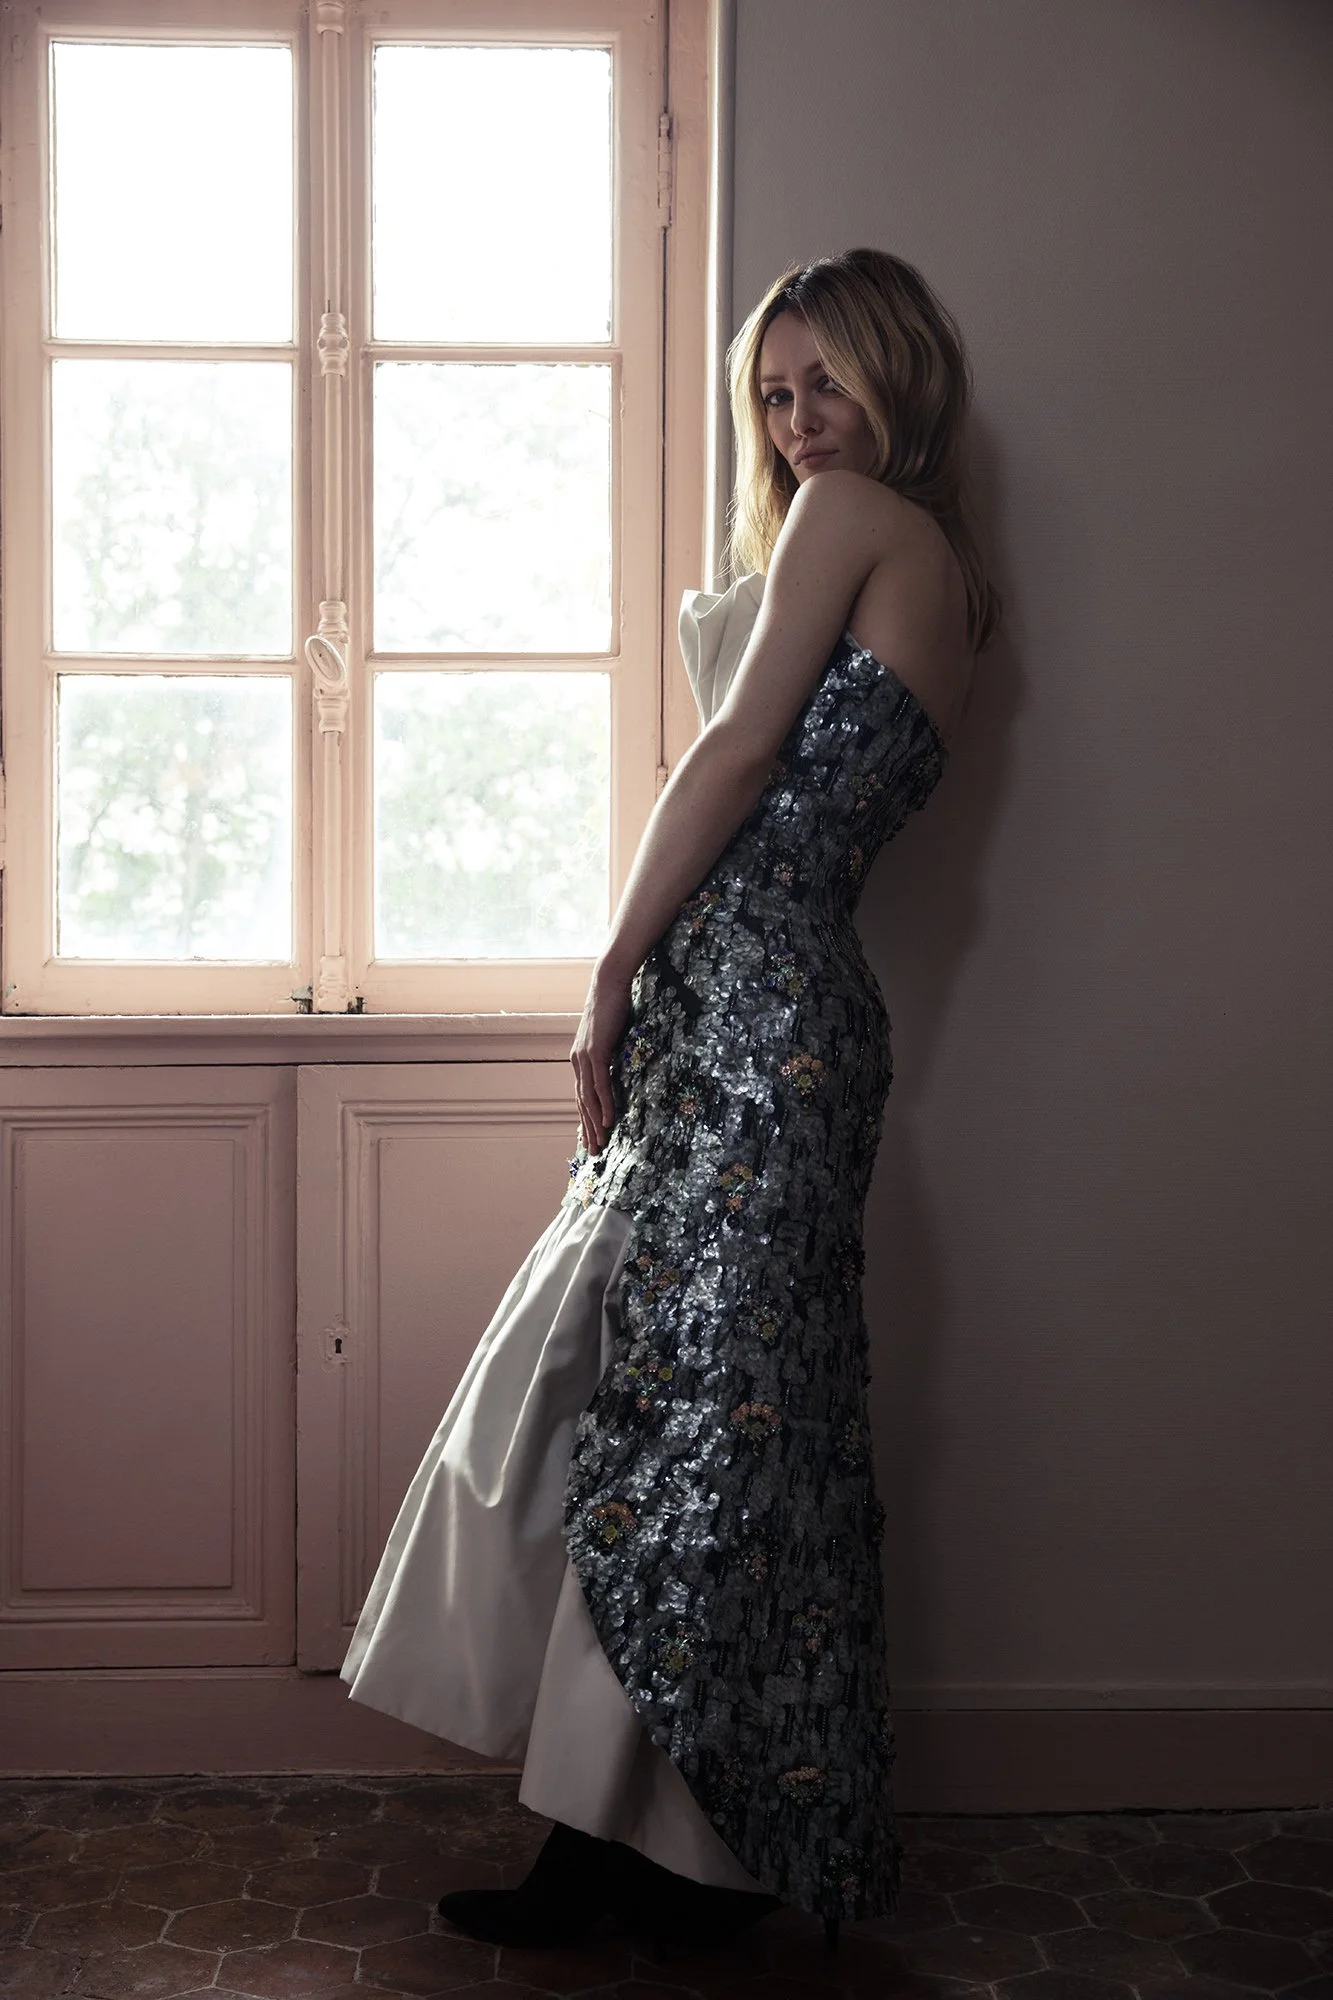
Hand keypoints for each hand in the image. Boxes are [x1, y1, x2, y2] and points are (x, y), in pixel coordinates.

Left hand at [570, 961, 632, 1154]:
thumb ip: (613, 1052)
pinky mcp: (595, 1052)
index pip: (582, 1095)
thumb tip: (622, 1064)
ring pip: (589, 1099)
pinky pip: (600, 1086)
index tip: (593, 1135)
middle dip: (588, 1128)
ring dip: (595, 1123)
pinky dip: (605, 1105)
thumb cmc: (614, 1005)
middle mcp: (578, 1060)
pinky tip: (609, 1122)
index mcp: (580, 1058)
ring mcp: (584, 1057)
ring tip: (601, 1144)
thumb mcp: (612, 1034)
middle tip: (594, 1151)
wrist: (609, 982)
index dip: (587, 1117)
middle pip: (582, 1102)